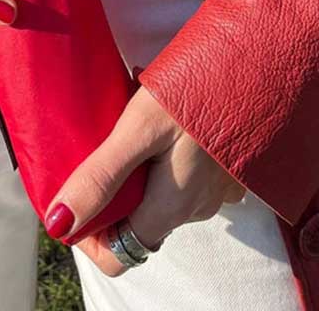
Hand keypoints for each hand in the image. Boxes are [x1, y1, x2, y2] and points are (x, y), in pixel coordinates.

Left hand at [45, 86, 245, 275]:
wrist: (259, 63)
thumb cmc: (198, 91)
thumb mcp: (139, 128)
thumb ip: (100, 177)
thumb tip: (59, 223)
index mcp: (171, 208)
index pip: (120, 254)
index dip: (91, 235)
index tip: (78, 193)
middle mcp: (197, 209)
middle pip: (140, 220)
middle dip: (115, 188)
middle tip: (104, 138)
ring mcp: (219, 189)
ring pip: (163, 192)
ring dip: (142, 163)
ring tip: (134, 114)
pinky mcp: (230, 165)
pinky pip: (188, 171)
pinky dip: (168, 150)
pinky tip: (166, 112)